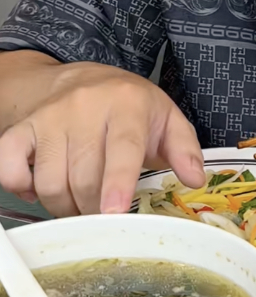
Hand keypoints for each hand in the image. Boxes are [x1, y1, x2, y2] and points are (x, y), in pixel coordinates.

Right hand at [0, 62, 205, 215]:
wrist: (79, 78)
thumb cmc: (128, 105)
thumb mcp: (166, 117)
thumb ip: (184, 148)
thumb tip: (195, 178)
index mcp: (127, 105)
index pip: (122, 147)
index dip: (117, 182)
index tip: (115, 211)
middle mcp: (84, 107)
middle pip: (84, 175)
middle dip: (94, 209)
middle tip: (104, 217)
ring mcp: (49, 117)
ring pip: (49, 180)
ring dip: (64, 207)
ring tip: (79, 206)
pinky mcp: (23, 127)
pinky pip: (9, 166)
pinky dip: (20, 188)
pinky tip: (40, 190)